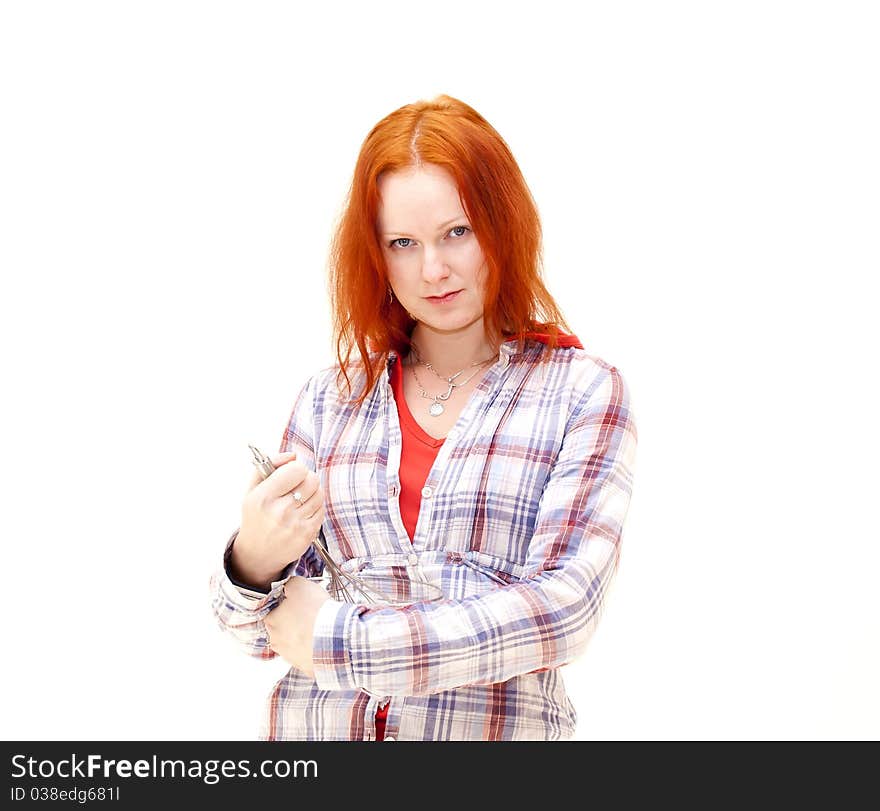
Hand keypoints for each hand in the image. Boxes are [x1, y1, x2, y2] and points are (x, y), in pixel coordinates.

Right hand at [230, 451, 325, 587]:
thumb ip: (269, 466)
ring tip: (300, 498)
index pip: (296, 469)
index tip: (290, 475)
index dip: (296, 469)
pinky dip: (315, 507)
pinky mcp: (307, 534)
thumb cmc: (256, 517)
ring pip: (319, 494)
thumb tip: (292, 455)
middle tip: (297, 485)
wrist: (258, 553)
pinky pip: (322, 510)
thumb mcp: (252, 490)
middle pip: (312, 480)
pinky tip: (303, 511)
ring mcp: (296, 524)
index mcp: (263, 498)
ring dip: (312, 492)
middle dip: (307, 478)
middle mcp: (280, 511)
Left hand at [264, 577, 330, 677]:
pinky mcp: (304, 667)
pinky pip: (306, 656)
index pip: (274, 611)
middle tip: (310, 615)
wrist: (334, 637)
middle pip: (282, 628)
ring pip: (294, 643)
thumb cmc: (314, 610)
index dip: (287, 606)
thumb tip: (287, 586)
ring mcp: (289, 657)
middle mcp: (275, 642)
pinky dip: (313, 649)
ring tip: (319, 629)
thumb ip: (289, 584)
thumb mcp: (299, 585)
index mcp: (271, 621)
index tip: (299, 604)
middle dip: (294, 623)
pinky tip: (323, 641)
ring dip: (303, 637)